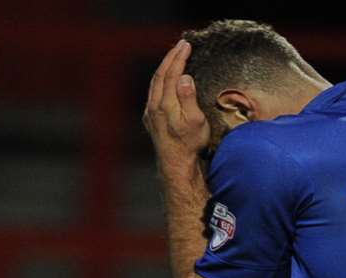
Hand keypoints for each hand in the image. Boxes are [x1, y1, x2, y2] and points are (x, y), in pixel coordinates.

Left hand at [143, 39, 208, 173]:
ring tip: (174, 57)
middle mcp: (154, 105)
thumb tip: (184, 77)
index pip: (171, 73)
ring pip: (155, 83)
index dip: (179, 58)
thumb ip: (188, 98)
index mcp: (165, 104)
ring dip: (164, 67)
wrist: (176, 165)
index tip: (186, 45)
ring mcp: (150, 112)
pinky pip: (153, 92)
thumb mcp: (196, 122)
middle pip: (160, 74)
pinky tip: (165, 80)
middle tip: (181, 45)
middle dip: (171, 57)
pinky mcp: (150, 119)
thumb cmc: (190, 145)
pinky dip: (160, 80)